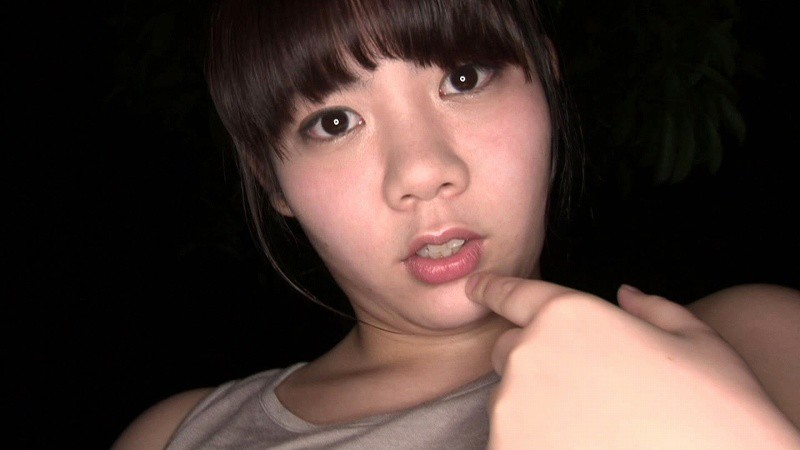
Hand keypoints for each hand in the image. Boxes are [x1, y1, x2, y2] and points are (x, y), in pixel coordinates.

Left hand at [465, 273, 799, 448]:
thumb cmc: (715, 412)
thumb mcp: (699, 343)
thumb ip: (654, 311)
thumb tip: (628, 296)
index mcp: (569, 316)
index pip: (513, 294)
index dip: (491, 288)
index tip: (475, 286)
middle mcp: (530, 356)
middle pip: (508, 351)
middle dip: (532, 361)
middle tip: (583, 389)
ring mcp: (513, 410)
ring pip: (511, 402)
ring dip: (537, 409)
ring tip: (594, 426)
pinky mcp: (508, 449)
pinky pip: (511, 438)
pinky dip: (533, 440)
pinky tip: (580, 443)